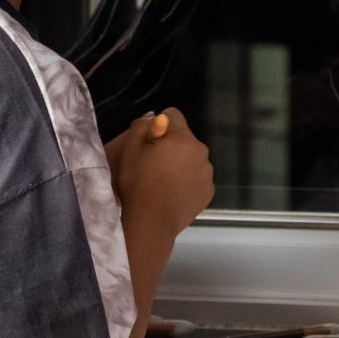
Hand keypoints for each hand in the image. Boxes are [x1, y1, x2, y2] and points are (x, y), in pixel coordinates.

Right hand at [109, 107, 213, 235]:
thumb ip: (142, 126)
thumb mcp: (129, 149)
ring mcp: (207, 172)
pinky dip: (187, 182)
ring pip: (192, 159)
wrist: (151, 222)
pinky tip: (172, 193)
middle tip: (153, 165)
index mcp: (182, 137)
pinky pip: (197, 178)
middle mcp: (201, 151)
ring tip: (162, 182)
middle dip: (171, 146)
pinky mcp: (209, 191)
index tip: (149, 143)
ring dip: (180, 164)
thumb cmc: (138, 183)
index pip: (173, 115)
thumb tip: (156, 117)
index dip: (158, 126)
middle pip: (184, 139)